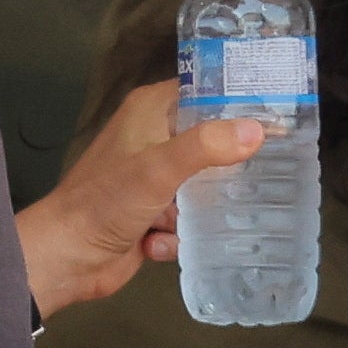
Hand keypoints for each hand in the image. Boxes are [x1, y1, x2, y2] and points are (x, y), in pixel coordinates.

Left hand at [22, 80, 269, 314]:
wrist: (67, 257)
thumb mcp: (159, 168)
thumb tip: (259, 130)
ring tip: (220, 217)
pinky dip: (179, 233)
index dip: (239, 98)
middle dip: (234, 160)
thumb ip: (207, 146)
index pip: (204, 90)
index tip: (280, 111)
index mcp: (149, 111)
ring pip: (203, 185)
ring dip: (206, 207)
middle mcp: (153, 139)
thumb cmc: (106, 201)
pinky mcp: (152, 214)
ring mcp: (154, 179)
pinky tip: (160, 242)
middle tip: (272, 169)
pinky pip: (187, 219)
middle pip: (211, 140)